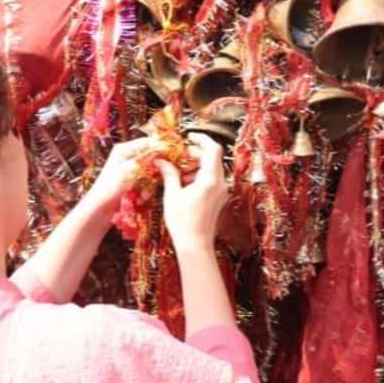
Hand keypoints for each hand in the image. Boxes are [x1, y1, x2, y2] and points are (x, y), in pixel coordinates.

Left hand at [82, 137, 157, 216]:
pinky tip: (139, 200)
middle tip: (157, 180)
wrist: (99, 211)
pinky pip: (148, 184)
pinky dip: (146, 192)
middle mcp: (129, 158)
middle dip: (155, 172)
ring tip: (142, 195)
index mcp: (124, 149)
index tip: (173, 156)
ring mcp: (132, 172)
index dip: (161, 148)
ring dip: (149, 186)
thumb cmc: (108, 188)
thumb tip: (164, 148)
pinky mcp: (134, 184)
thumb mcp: (128, 171)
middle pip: (152, 159)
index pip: (148, 142)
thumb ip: (146, 159)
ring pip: (152, 174)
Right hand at [155, 133, 228, 251]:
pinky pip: (211, 179)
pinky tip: (184, 186)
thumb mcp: (172, 195)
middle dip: (194, 154)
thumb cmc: (182, 222)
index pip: (212, 149)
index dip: (201, 138)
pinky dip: (198, 176)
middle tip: (177, 159)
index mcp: (210, 180)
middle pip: (212, 158)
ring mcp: (222, 191)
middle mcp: (220, 183)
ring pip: (211, 168)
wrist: (195, 245)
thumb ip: (169, 174)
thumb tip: (161, 160)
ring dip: (195, 166)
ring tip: (178, 176)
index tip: (189, 137)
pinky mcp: (219, 198)